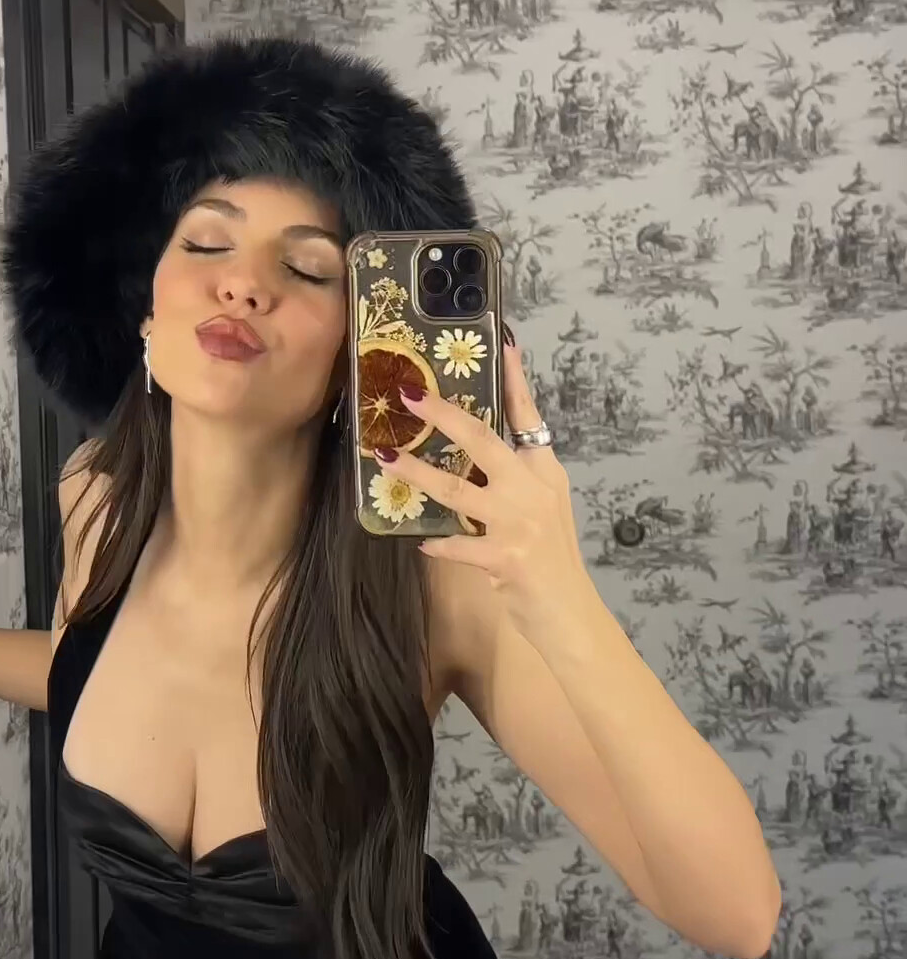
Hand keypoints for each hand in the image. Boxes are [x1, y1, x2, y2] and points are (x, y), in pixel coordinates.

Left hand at [375, 342, 597, 645]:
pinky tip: (421, 543)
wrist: (571, 614)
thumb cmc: (553, 562)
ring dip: (418, 473)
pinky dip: (439, 545)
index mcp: (545, 473)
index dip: (515, 381)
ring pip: (457, 489)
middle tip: (410, 396)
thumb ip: (516, 483)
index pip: (529, 418)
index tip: (504, 343)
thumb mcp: (544, 511)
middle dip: (444, 416)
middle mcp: (533, 490)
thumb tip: (476, 458)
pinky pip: (458, 545)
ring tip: (387, 459)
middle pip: (483, 441)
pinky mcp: (504, 557)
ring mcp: (519, 523)